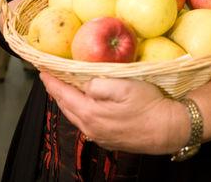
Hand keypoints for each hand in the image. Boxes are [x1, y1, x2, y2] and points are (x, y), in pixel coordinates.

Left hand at [40, 72, 189, 153]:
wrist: (168, 129)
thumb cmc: (148, 104)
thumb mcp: (124, 86)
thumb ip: (99, 84)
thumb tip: (85, 84)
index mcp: (91, 113)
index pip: (63, 95)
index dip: (51, 82)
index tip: (42, 71)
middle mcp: (91, 127)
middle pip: (67, 107)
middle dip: (57, 92)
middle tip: (51, 78)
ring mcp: (100, 136)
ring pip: (77, 116)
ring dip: (68, 102)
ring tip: (65, 89)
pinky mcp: (110, 139)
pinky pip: (88, 123)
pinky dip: (81, 111)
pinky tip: (86, 104)